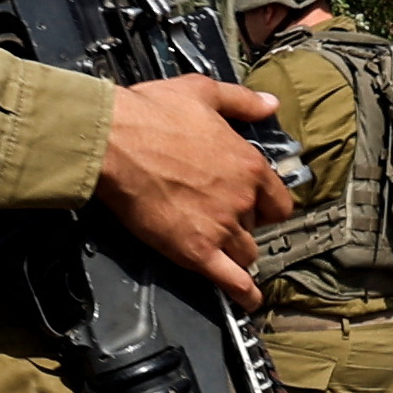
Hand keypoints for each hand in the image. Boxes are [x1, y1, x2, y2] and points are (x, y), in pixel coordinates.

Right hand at [95, 73, 283, 302]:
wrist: (113, 141)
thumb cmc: (152, 114)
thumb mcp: (203, 93)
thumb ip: (242, 102)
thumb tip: (270, 104)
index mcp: (249, 165)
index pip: (279, 200)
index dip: (266, 204)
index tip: (253, 205)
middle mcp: (242, 200)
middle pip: (258, 228)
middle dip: (243, 226)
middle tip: (220, 220)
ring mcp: (220, 228)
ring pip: (245, 254)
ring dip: (236, 254)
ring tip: (223, 252)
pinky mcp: (195, 251)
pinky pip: (230, 280)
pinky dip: (242, 293)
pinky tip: (248, 300)